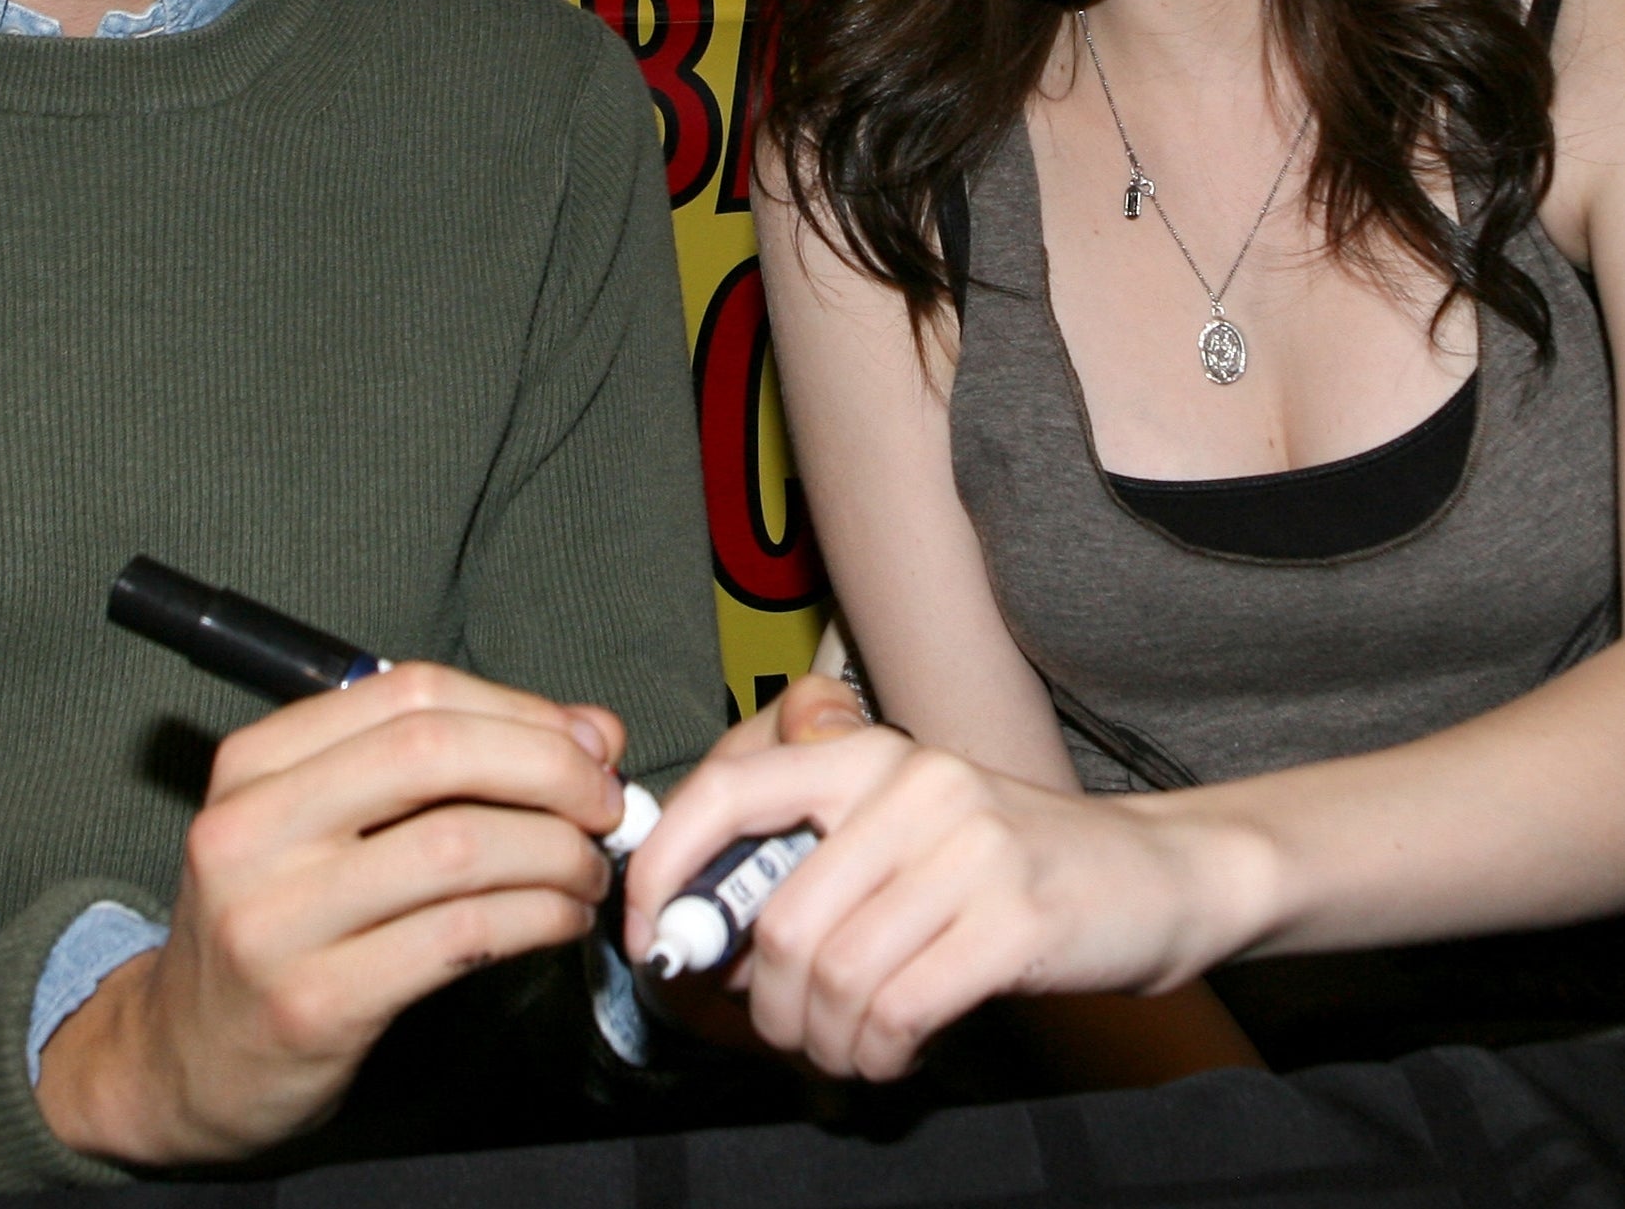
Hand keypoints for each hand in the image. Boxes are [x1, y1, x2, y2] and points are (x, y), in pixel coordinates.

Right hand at [37, 662, 626, 1163]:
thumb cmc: (279, 919)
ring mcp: (275, 919)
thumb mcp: (327, 820)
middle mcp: (252, 828)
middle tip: (606, 803)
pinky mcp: (314, 1002)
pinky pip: (459, 937)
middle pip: (436, 753)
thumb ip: (445, 763)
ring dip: (556, 852)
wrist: (184, 1059)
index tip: (587, 741)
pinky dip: (537, 917)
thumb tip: (591, 732)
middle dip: (550, 768)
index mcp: (255, 761)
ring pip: (458, 846)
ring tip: (589, 869)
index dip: (520, 708)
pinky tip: (561, 919)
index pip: (412, 691)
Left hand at [625, 678, 1275, 1080]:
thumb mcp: (906, 830)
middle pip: (778, 919)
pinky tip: (895, 1053)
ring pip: (832, 974)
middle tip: (787, 1032)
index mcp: (869, 754)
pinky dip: (877, 1053)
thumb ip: (813, 859)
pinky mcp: (1012, 920)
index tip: (650, 932)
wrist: (1156, 874)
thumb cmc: (1010, 864)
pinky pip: (896, 1009)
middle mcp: (912, 785)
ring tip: (850, 1050)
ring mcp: (966, 849)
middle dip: (764, 1002)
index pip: (731, 789)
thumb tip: (704, 932)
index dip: (668, 865)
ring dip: (825, 1040)